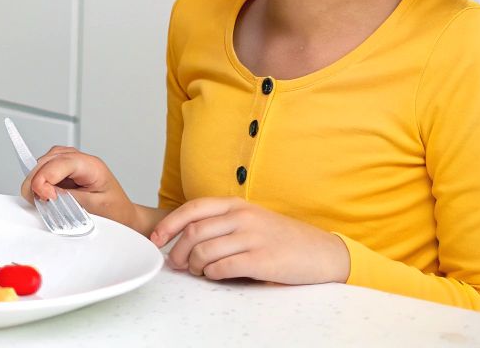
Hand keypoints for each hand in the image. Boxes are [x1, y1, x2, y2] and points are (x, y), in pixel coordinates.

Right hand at [19, 145, 145, 230]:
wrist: (124, 215)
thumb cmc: (117, 211)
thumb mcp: (95, 207)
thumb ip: (69, 198)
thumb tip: (46, 194)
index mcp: (91, 166)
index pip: (61, 162)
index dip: (46, 178)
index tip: (45, 196)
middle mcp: (80, 160)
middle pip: (48, 160)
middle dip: (37, 179)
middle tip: (37, 200)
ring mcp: (72, 164)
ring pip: (44, 162)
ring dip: (37, 180)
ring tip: (40, 198)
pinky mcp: (65, 172)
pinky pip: (45, 170)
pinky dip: (40, 182)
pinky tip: (43, 194)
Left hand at [151, 198, 349, 284]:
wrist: (323, 252)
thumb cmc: (284, 238)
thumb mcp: (252, 219)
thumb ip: (223, 223)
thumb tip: (186, 238)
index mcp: (237, 204)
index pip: (192, 209)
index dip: (169, 224)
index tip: (156, 238)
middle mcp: (243, 217)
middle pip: (193, 231)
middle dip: (177, 250)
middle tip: (176, 263)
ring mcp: (253, 237)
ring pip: (205, 250)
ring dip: (194, 265)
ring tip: (197, 271)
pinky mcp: (262, 260)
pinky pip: (224, 267)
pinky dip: (212, 273)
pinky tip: (214, 275)